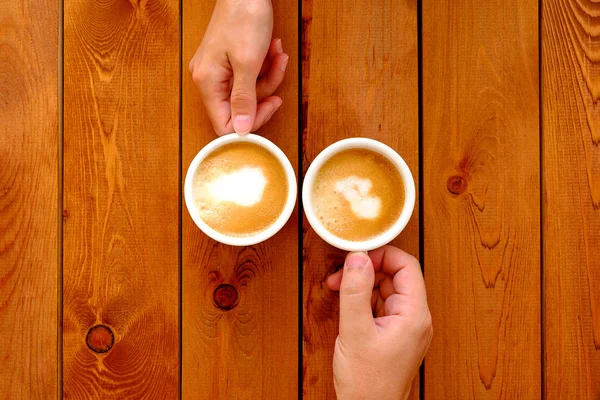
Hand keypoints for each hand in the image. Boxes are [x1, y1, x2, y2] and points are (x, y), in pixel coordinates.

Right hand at [189, 0, 288, 134]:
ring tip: (277, 54)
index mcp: (207, 83)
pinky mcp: (227, 60)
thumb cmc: (244, 16)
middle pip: (240, 107)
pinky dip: (264, 65)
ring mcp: (217, 69)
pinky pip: (249, 75)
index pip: (226, 124)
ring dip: (269, 74)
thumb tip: (242, 130)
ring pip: (248, 90)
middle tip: (277, 70)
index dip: (251, 121)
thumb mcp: (248, 63)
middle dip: (265, 90)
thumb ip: (244, 99)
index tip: (271, 105)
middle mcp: (208, 79)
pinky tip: (272, 50)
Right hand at [326, 246, 432, 399]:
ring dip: (362, 285)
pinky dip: (363, 301)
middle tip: (340, 277)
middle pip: (395, 276)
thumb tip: (357, 257)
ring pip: (385, 290)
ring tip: (339, 290)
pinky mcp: (393, 335)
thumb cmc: (367, 382)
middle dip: (367, 271)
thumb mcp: (355, 331)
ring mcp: (405, 327)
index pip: (406, 266)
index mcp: (414, 314)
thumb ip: (356, 291)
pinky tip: (347, 306)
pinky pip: (380, 306)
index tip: (357, 257)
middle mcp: (414, 318)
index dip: (382, 255)